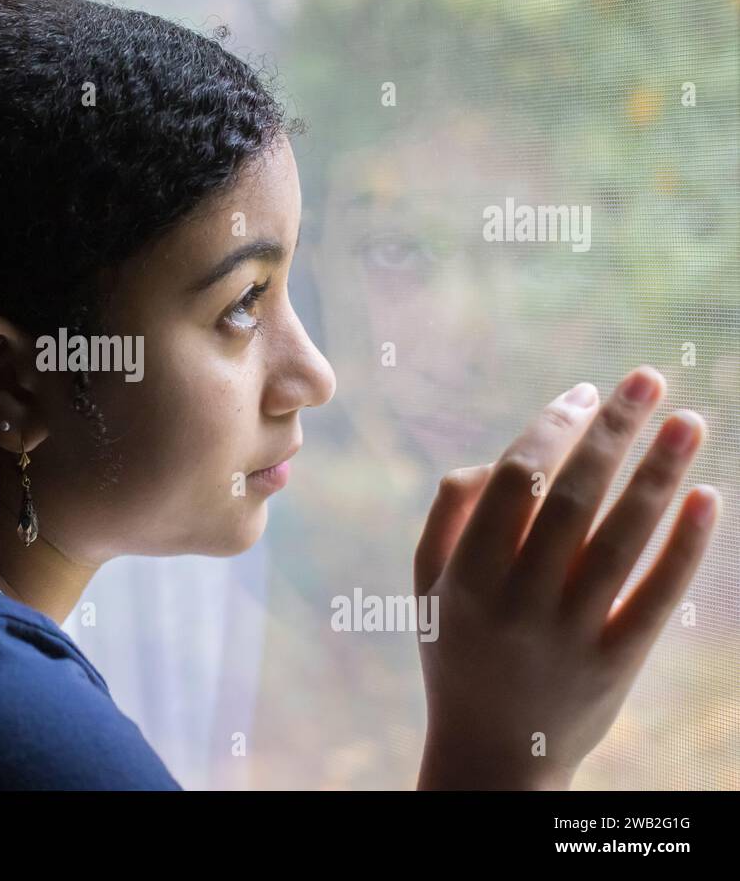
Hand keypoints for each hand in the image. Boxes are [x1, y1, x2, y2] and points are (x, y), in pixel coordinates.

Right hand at [414, 366, 719, 789]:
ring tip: (688, 421)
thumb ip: (449, 519)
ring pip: (622, 540)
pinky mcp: (615, 665)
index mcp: (466, 576)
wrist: (492, 756)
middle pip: (574, 497)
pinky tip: (706, 498)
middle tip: (646, 379)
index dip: (552, 429)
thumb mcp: (429, 589)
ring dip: (659, 473)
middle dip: (612, 430)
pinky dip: (684, 546)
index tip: (583, 393)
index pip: (516, 480)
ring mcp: (568, 635)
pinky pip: (657, 597)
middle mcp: (517, 602)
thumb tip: (497, 458)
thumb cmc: (457, 654)